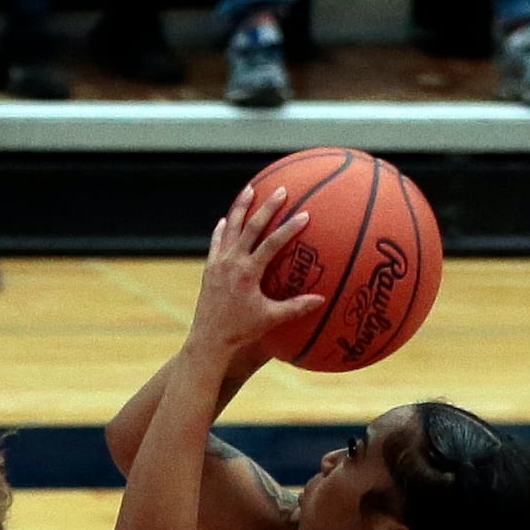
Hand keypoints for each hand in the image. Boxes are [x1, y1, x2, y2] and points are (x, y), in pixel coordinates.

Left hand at [185, 185, 323, 365]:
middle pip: (251, 226)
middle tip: (281, 189)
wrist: (208, 340)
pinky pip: (216, 243)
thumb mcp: (270, 319)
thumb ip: (296, 307)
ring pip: (230, 228)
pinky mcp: (209, 269)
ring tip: (250, 189)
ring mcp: (218, 263)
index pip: (272, 243)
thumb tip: (321, 300)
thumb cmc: (241, 332)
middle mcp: (231, 263)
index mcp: (248, 273)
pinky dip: (222, 229)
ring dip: (241, 207)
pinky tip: (226, 220)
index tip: (304, 214)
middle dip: (268, 206)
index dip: (289, 228)